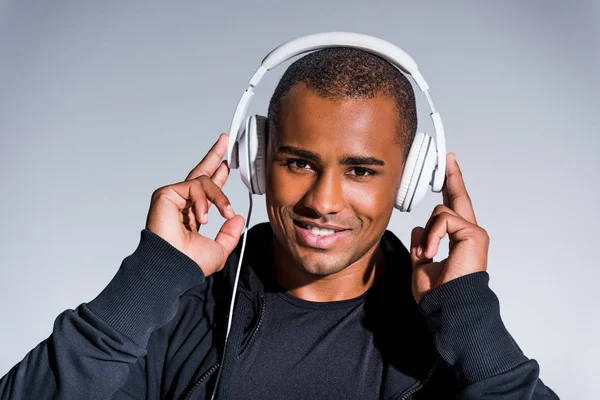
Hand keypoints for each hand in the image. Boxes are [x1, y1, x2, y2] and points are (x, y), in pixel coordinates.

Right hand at [145, 133, 244, 276]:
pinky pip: (195, 187)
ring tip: (223, 213)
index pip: (207, 190)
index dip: (218, 175)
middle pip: (200, 172)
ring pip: (205, 181)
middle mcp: (182, 203)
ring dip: (219, 197)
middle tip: (225, 140)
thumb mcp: (219, 250)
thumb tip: (238, 218)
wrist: (174, 266)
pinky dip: (203, 202)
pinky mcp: (167, 194)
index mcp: (193, 214)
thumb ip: (229, 234)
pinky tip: (201, 218)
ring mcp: (173, 197)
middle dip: (215, 155)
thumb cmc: (189, 263)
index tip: (226, 164)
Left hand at [410, 153, 488, 302]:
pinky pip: (444, 221)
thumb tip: (418, 227)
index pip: (453, 209)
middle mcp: (469, 233)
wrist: (448, 308)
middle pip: (459, 198)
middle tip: (448, 156)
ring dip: (428, 235)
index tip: (447, 170)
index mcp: (458, 240)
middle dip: (453, 176)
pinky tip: (431, 253)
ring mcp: (474, 232)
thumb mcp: (422, 266)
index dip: (450, 189)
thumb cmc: (439, 294)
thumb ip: (421, 245)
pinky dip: (433, 236)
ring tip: (427, 256)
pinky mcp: (474, 234)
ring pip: (441, 213)